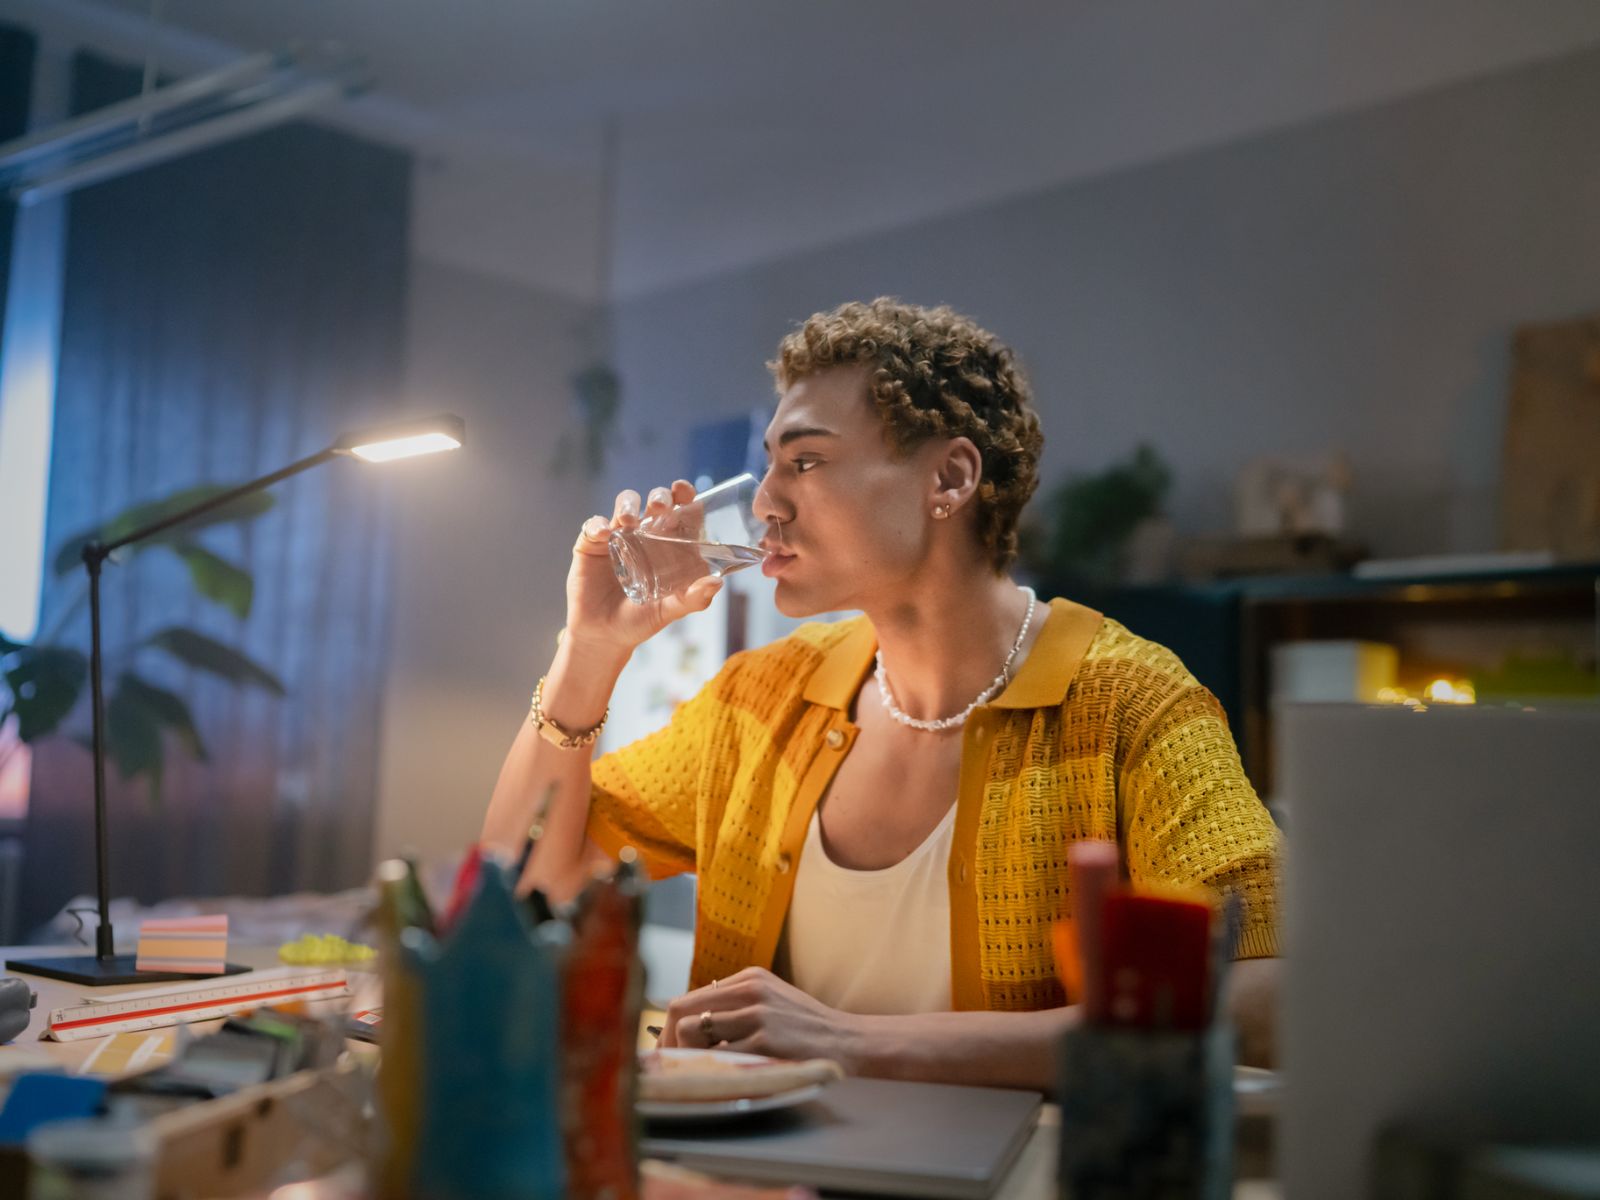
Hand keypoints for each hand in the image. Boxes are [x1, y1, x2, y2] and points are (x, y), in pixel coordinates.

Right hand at [565, 481, 723, 657]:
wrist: (603, 636)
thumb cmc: (641, 620)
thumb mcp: (669, 611)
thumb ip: (693, 599)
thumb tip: (717, 582)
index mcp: (668, 542)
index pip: (679, 508)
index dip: (682, 493)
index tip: (684, 491)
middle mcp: (644, 533)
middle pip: (653, 500)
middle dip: (658, 495)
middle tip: (659, 506)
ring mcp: (618, 536)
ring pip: (624, 504)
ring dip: (628, 505)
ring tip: (629, 521)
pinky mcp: (591, 544)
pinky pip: (593, 525)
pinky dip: (598, 525)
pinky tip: (604, 534)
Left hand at [660, 967, 865, 1069]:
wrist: (847, 1041)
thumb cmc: (806, 1028)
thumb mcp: (772, 1000)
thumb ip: (737, 1004)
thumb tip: (690, 1023)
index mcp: (749, 978)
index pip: (688, 998)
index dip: (669, 1028)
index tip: (666, 1051)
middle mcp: (750, 989)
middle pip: (683, 1010)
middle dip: (668, 1042)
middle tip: (669, 1066)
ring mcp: (757, 1013)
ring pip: (694, 1030)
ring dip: (689, 1054)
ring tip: (702, 1069)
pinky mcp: (765, 1039)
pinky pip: (719, 1054)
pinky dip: (713, 1066)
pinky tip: (723, 1075)